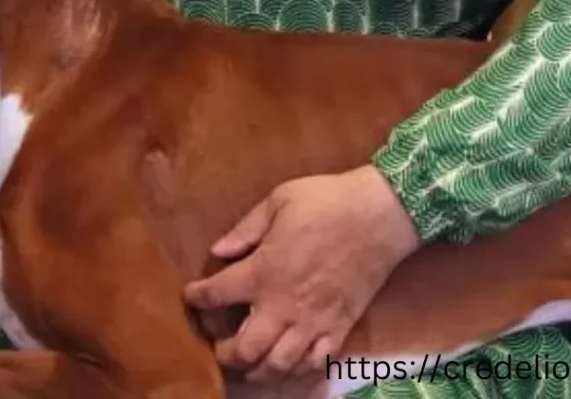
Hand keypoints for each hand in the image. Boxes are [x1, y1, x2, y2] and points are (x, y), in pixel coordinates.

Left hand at [184, 165, 419, 383]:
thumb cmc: (326, 200)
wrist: (379, 214)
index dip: (198, 298)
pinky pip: (314, 363)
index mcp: (264, 270)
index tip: (191, 296)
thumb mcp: (279, 200)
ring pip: (277, 365)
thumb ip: (245, 229)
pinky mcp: (340, 328)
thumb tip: (217, 251)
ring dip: (257, 368)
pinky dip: (297, 369)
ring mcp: (313, 322)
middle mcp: (284, 305)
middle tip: (219, 343)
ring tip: (249, 360)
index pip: (217, 294)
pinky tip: (289, 361)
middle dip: (224, 351)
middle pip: (244, 349)